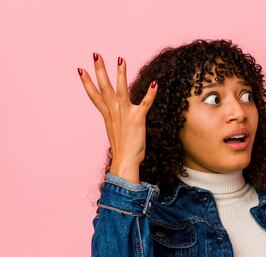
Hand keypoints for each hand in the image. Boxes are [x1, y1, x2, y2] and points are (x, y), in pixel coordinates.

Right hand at [78, 53, 157, 182]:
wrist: (125, 162)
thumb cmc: (123, 151)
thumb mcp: (117, 133)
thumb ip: (117, 123)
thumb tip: (118, 122)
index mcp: (108, 116)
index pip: (95, 96)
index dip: (87, 83)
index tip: (80, 69)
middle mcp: (114, 113)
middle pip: (104, 88)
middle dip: (100, 70)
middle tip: (96, 54)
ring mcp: (125, 115)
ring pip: (121, 90)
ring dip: (121, 74)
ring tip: (120, 59)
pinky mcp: (137, 119)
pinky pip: (145, 104)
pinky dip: (150, 94)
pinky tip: (154, 84)